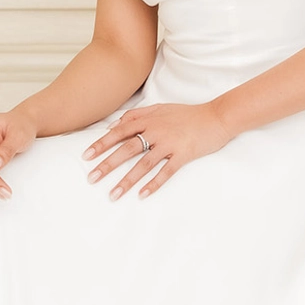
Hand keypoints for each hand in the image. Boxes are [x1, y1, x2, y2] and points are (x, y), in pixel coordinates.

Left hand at [82, 102, 231, 199]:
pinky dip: (153, 184)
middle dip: (107, 164)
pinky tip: (142, 195)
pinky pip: (165, 172)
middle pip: (127, 149)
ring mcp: (170, 143)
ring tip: (113, 195)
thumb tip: (114, 125)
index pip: (119, 132)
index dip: (102, 144)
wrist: (217, 116)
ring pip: (143, 164)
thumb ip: (137, 115)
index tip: (86, 156)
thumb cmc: (188, 114)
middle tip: (92, 178)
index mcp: (149, 119)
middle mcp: (156, 131)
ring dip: (127, 180)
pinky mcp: (183, 155)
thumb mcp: (161, 108)